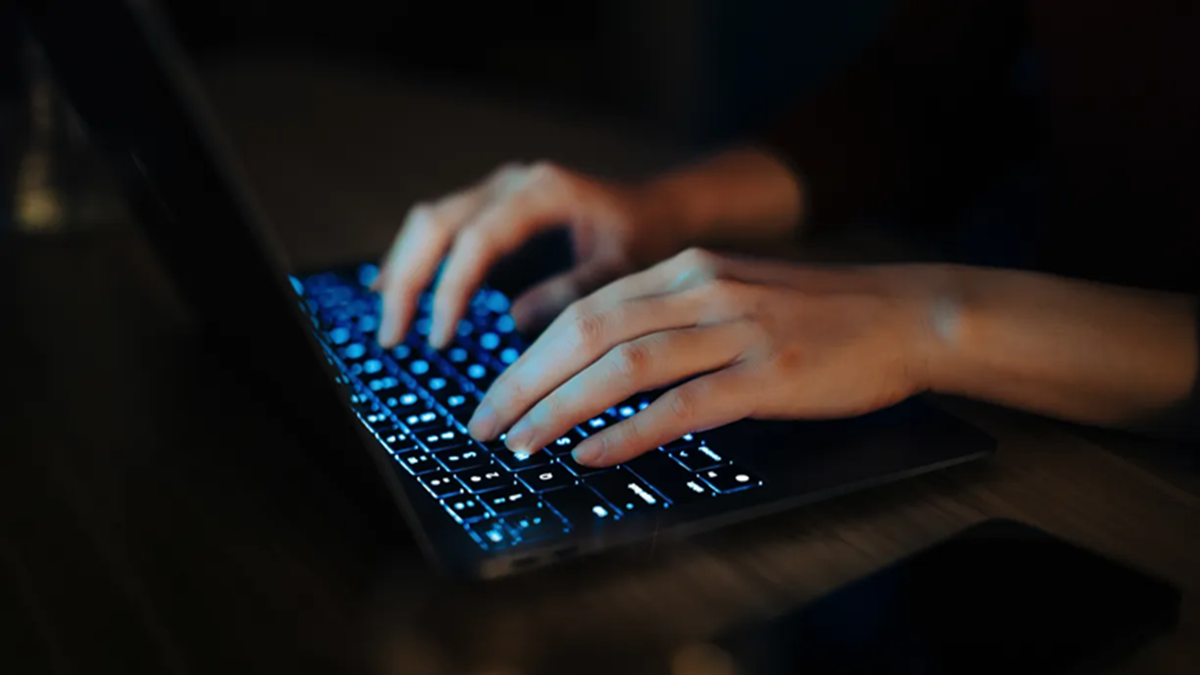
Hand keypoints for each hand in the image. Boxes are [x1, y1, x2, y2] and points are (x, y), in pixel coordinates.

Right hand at [373, 161, 687, 348]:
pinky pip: (438, 229)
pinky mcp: (489, 208)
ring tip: (390, 327)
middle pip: (436, 224)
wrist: (658, 212)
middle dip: (408, 282)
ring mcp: (496, 191)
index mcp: (542, 191)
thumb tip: (514, 318)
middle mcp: (511, 183)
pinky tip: (392, 292)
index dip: (451, 289)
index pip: (478, 238)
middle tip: (394, 340)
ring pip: (428, 223)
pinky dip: (414, 261)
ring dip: (402, 272)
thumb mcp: (621, 270)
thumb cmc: (645, 241)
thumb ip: (573, 291)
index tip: (440, 339)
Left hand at [467, 248, 938, 465]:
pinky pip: (684, 404)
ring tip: (521, 443)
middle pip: (589, 333)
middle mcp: (702, 290)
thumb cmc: (816, 315)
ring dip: (562, 407)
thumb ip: (671, 319)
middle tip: (485, 425)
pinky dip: (631, 431)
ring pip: (626, 366)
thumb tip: (602, 368)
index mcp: (686, 270)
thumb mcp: (733, 296)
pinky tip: (593, 453)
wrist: (904, 315)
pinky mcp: (768, 374)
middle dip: (525, 382)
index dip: (530, 355)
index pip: (587, 311)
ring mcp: (736, 331)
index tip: (496, 394)